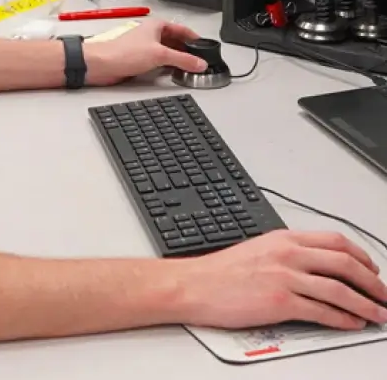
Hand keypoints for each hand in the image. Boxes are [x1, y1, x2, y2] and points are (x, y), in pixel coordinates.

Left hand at [83, 18, 205, 84]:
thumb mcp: (159, 54)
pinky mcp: (141, 60)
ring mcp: (146, 48)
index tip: (206, 46)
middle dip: (188, 51)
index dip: (194, 38)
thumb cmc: (123, 52)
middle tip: (201, 60)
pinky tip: (175, 73)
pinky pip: (160, 63)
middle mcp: (151, 35)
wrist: (102, 65)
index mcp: (156, 26)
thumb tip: (200, 63)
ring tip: (192, 68)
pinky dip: (169, 67)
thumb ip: (182, 59)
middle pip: (175, 42)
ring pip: (168, 53)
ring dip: (178, 60)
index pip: (182, 29)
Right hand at [178, 230, 386, 329]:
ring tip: (379, 314)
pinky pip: (323, 312)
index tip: (372, 269)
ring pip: (340, 290)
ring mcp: (285, 277)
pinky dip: (344, 319)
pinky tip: (353, 323)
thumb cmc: (221, 271)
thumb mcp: (258, 249)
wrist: (195, 284)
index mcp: (283, 238)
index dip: (361, 256)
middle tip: (385, 294)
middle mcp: (288, 254)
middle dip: (373, 281)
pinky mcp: (281, 302)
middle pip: (345, 263)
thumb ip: (287, 254)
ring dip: (367, 304)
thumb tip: (315, 266)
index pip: (335, 241)